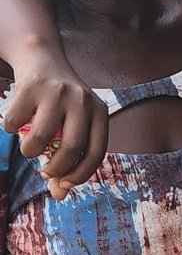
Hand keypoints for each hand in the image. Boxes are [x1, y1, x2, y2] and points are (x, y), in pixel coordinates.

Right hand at [3, 53, 107, 198]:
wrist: (43, 58)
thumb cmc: (60, 102)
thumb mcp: (72, 124)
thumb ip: (69, 158)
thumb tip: (61, 195)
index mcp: (99, 110)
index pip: (97, 151)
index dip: (80, 174)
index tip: (65, 183)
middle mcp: (82, 100)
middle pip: (71, 148)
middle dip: (55, 169)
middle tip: (45, 169)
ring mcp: (57, 92)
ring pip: (39, 139)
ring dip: (29, 151)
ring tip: (30, 144)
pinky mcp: (32, 87)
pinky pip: (13, 124)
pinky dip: (10, 129)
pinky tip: (17, 119)